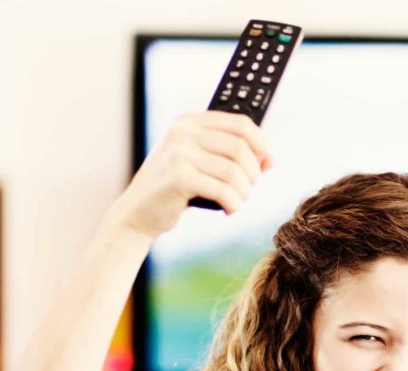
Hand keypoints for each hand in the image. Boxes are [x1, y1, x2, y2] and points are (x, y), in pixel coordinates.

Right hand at [105, 111, 272, 238]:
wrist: (137, 212)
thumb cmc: (175, 188)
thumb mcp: (201, 164)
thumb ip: (231, 156)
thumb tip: (270, 160)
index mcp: (190, 121)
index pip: (241, 124)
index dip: (260, 145)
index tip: (265, 164)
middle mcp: (183, 132)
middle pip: (240, 148)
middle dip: (252, 175)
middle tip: (246, 190)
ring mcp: (178, 152)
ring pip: (234, 172)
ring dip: (244, 193)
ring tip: (237, 202)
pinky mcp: (179, 177)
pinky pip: (223, 190)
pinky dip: (234, 203)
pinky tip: (229, 209)